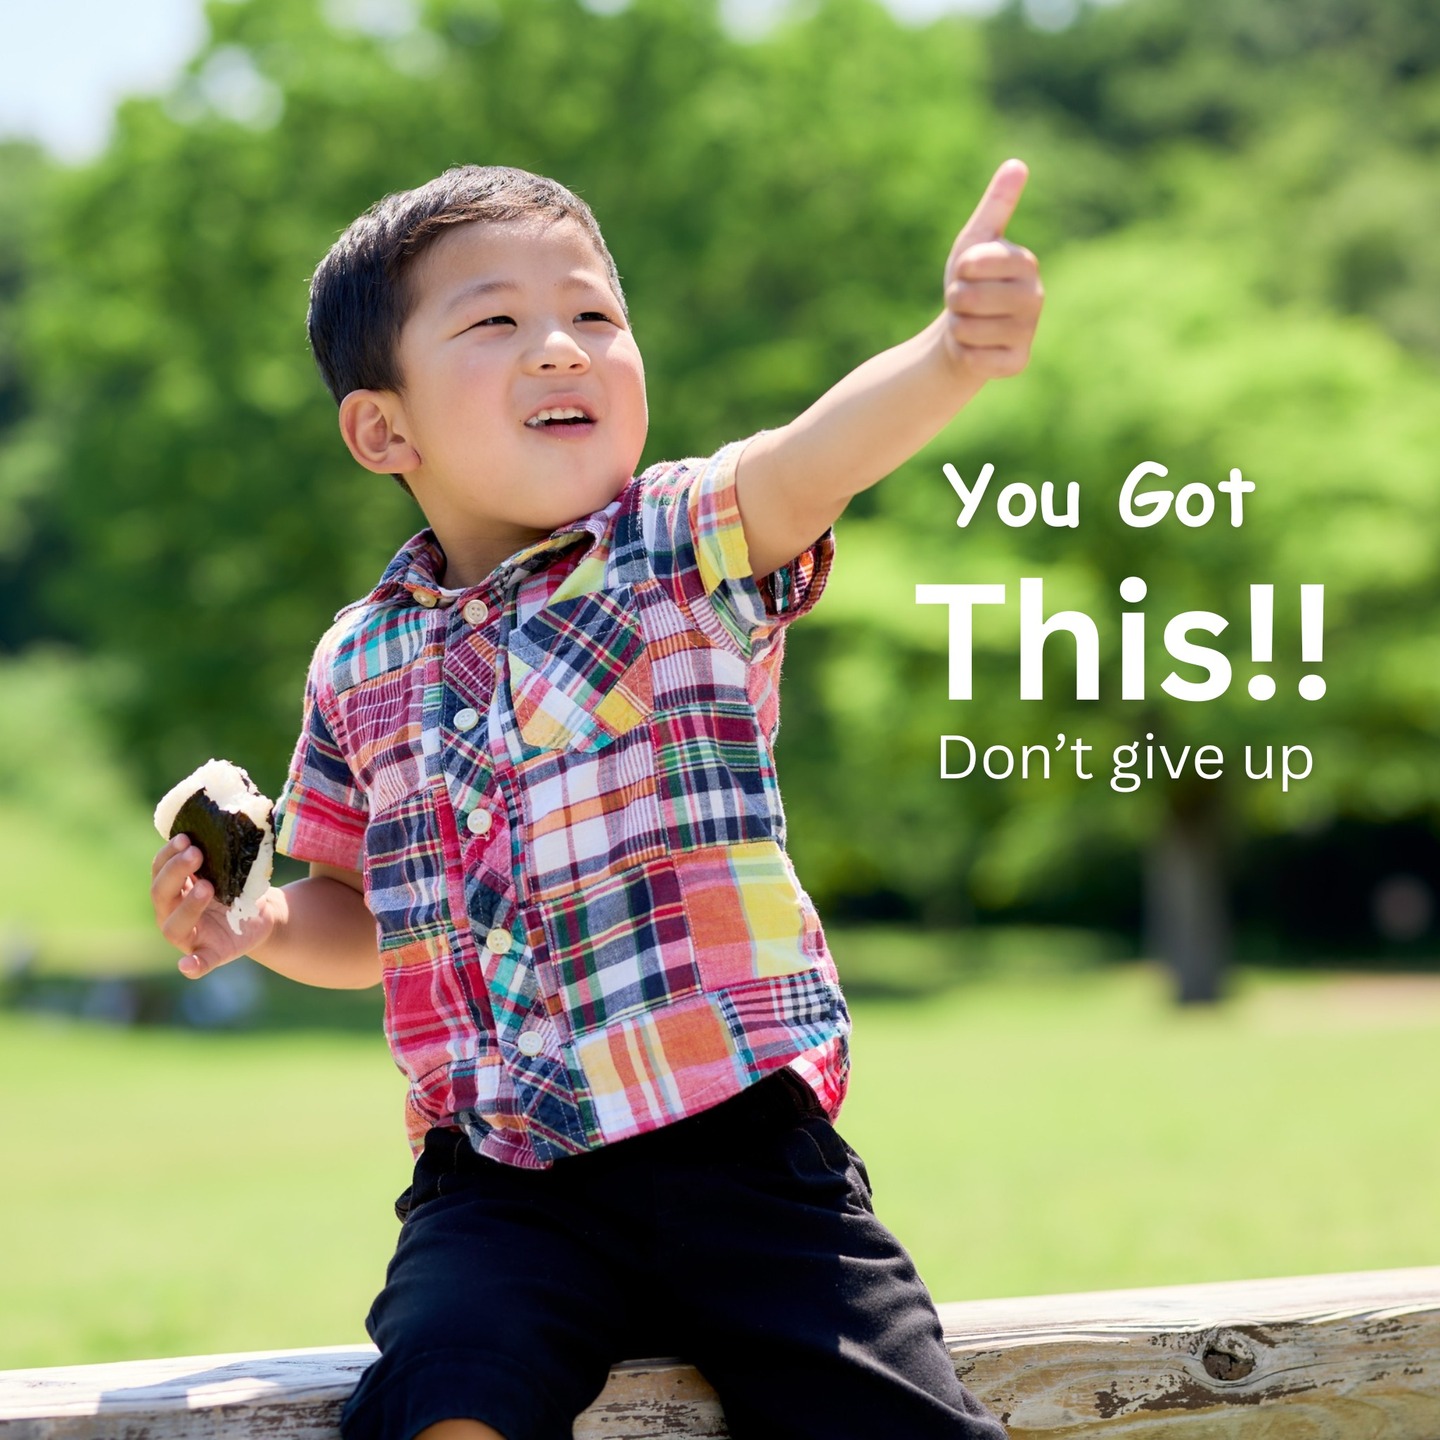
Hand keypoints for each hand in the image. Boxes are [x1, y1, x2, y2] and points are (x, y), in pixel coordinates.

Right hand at [150, 833, 275, 978]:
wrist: (260, 914)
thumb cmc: (238, 885)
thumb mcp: (227, 867)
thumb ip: (218, 851)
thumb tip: (227, 818)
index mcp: (173, 889)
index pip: (159, 870)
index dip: (167, 855)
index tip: (184, 837)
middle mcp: (172, 912)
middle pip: (161, 893)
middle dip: (176, 872)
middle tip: (196, 853)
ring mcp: (188, 936)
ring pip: (175, 924)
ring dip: (188, 905)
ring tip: (207, 887)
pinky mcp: (210, 954)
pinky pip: (197, 962)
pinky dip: (192, 965)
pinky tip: (187, 965)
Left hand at [941, 158, 1043, 380]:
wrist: (965, 333)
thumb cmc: (970, 282)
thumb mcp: (976, 240)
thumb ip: (997, 205)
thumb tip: (1017, 164)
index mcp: (1026, 263)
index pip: (975, 263)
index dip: (959, 270)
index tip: (966, 272)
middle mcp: (1035, 297)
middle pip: (969, 298)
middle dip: (954, 300)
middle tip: (963, 302)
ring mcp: (1029, 332)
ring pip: (968, 330)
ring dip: (956, 328)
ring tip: (968, 323)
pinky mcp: (1017, 362)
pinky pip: (975, 359)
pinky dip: (964, 354)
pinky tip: (974, 349)